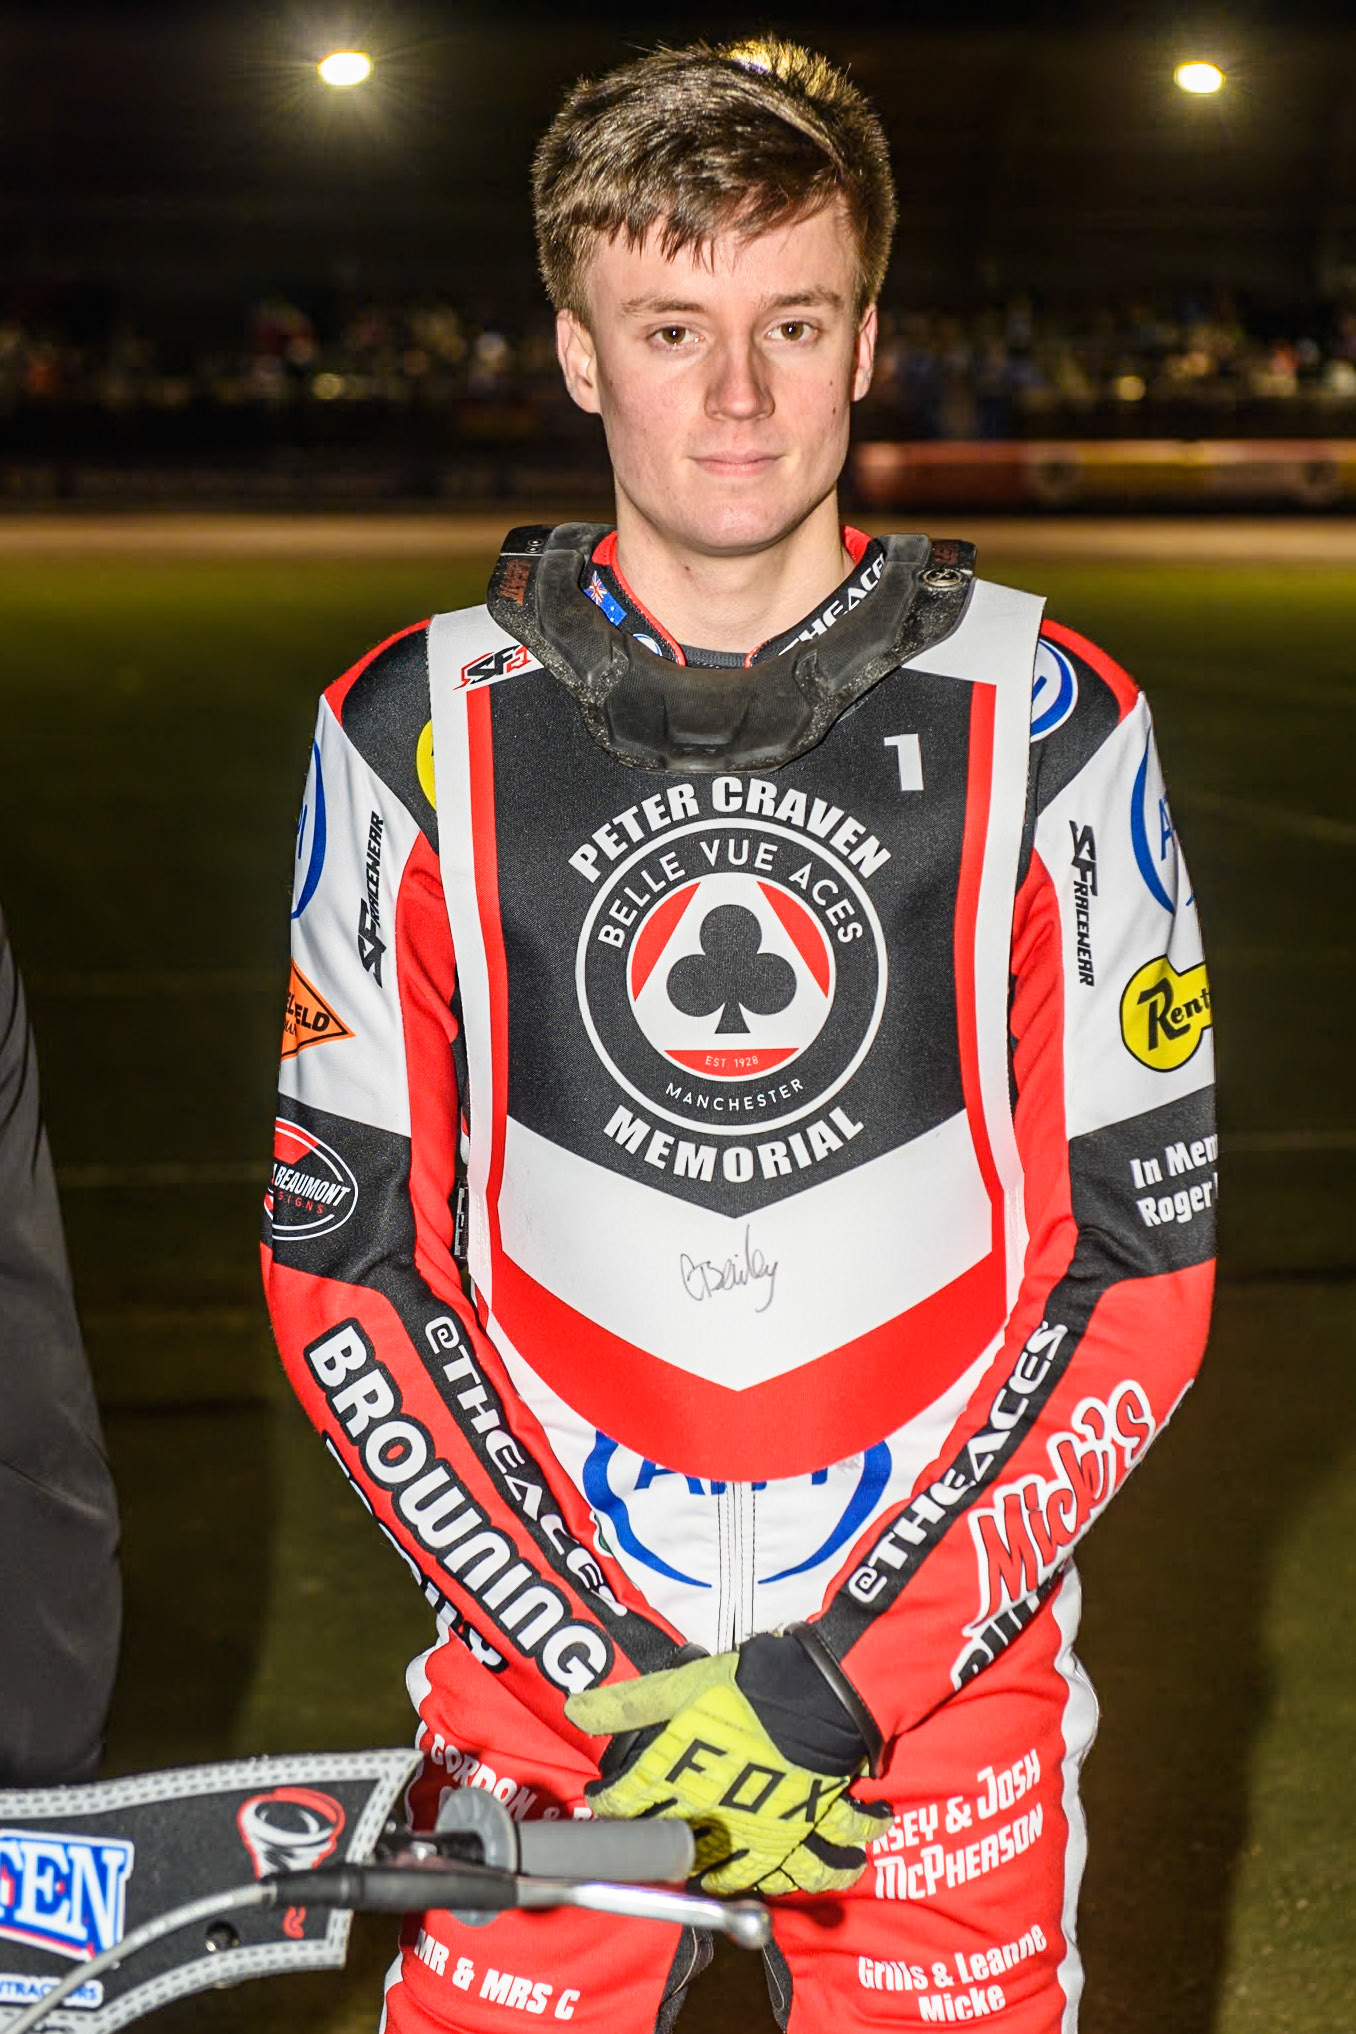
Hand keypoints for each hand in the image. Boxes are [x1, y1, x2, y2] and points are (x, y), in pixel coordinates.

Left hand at [565, 1635, 888, 1895]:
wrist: (819, 1697)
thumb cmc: (751, 1690)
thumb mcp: (684, 1685)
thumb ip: (631, 1704)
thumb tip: (578, 1711)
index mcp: (683, 1784)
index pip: (631, 1806)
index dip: (611, 1807)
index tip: (603, 1804)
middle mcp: (717, 1818)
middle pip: (682, 1851)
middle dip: (666, 1851)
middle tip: (658, 1844)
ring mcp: (762, 1833)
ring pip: (740, 1874)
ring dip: (725, 1877)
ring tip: (715, 1875)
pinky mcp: (804, 1832)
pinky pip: (805, 1869)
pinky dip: (803, 1876)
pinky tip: (793, 1873)